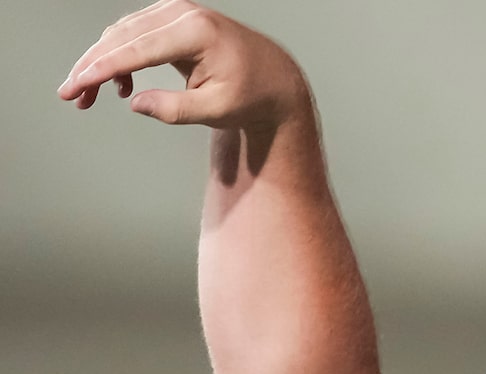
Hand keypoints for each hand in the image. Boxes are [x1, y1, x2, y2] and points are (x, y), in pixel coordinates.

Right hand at [58, 3, 307, 132]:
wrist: (274, 77)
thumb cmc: (250, 96)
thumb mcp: (216, 111)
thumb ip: (174, 109)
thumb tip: (134, 104)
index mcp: (195, 33)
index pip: (135, 49)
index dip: (100, 69)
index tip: (76, 86)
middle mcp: (182, 13)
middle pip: (122, 36)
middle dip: (92, 67)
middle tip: (71, 95)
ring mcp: (175, 10)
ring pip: (123, 33)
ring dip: (102, 63)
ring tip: (88, 98)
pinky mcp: (172, 17)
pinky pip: (135, 33)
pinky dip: (121, 57)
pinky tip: (121, 87)